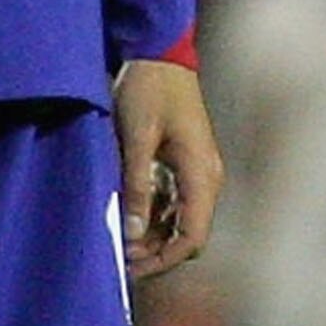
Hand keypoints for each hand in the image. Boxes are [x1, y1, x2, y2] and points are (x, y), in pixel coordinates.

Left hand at [114, 56, 223, 280]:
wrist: (160, 55)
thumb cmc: (149, 90)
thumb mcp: (137, 137)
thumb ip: (137, 185)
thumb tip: (132, 233)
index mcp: (201, 174)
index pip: (192, 236)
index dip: (165, 260)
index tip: (133, 269)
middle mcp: (206, 179)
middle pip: (189, 236)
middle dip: (157, 254)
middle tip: (120, 261)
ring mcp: (197, 174)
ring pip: (181, 223)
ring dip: (154, 239)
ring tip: (119, 244)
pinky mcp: (184, 167)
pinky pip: (174, 205)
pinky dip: (153, 219)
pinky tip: (127, 221)